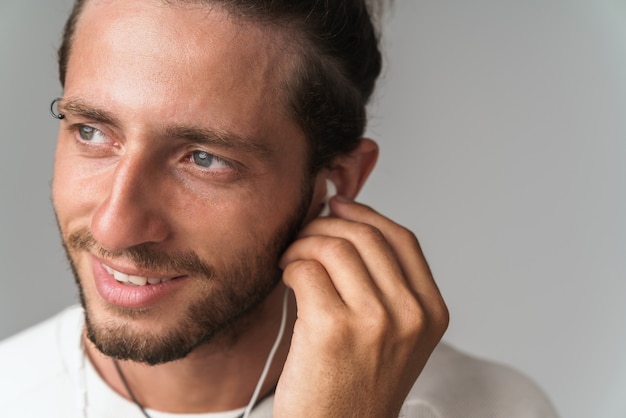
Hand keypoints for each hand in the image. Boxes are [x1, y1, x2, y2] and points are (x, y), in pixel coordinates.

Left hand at [274, 196, 448, 417]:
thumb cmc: (355, 387)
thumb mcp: (393, 337)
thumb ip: (385, 286)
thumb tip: (347, 224)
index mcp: (431, 312)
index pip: (402, 238)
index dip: (366, 213)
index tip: (339, 206)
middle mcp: (410, 314)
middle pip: (365, 235)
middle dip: (327, 224)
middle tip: (303, 235)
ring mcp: (375, 321)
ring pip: (334, 246)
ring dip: (304, 243)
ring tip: (291, 258)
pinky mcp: (333, 329)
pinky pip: (306, 269)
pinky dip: (290, 265)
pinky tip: (285, 278)